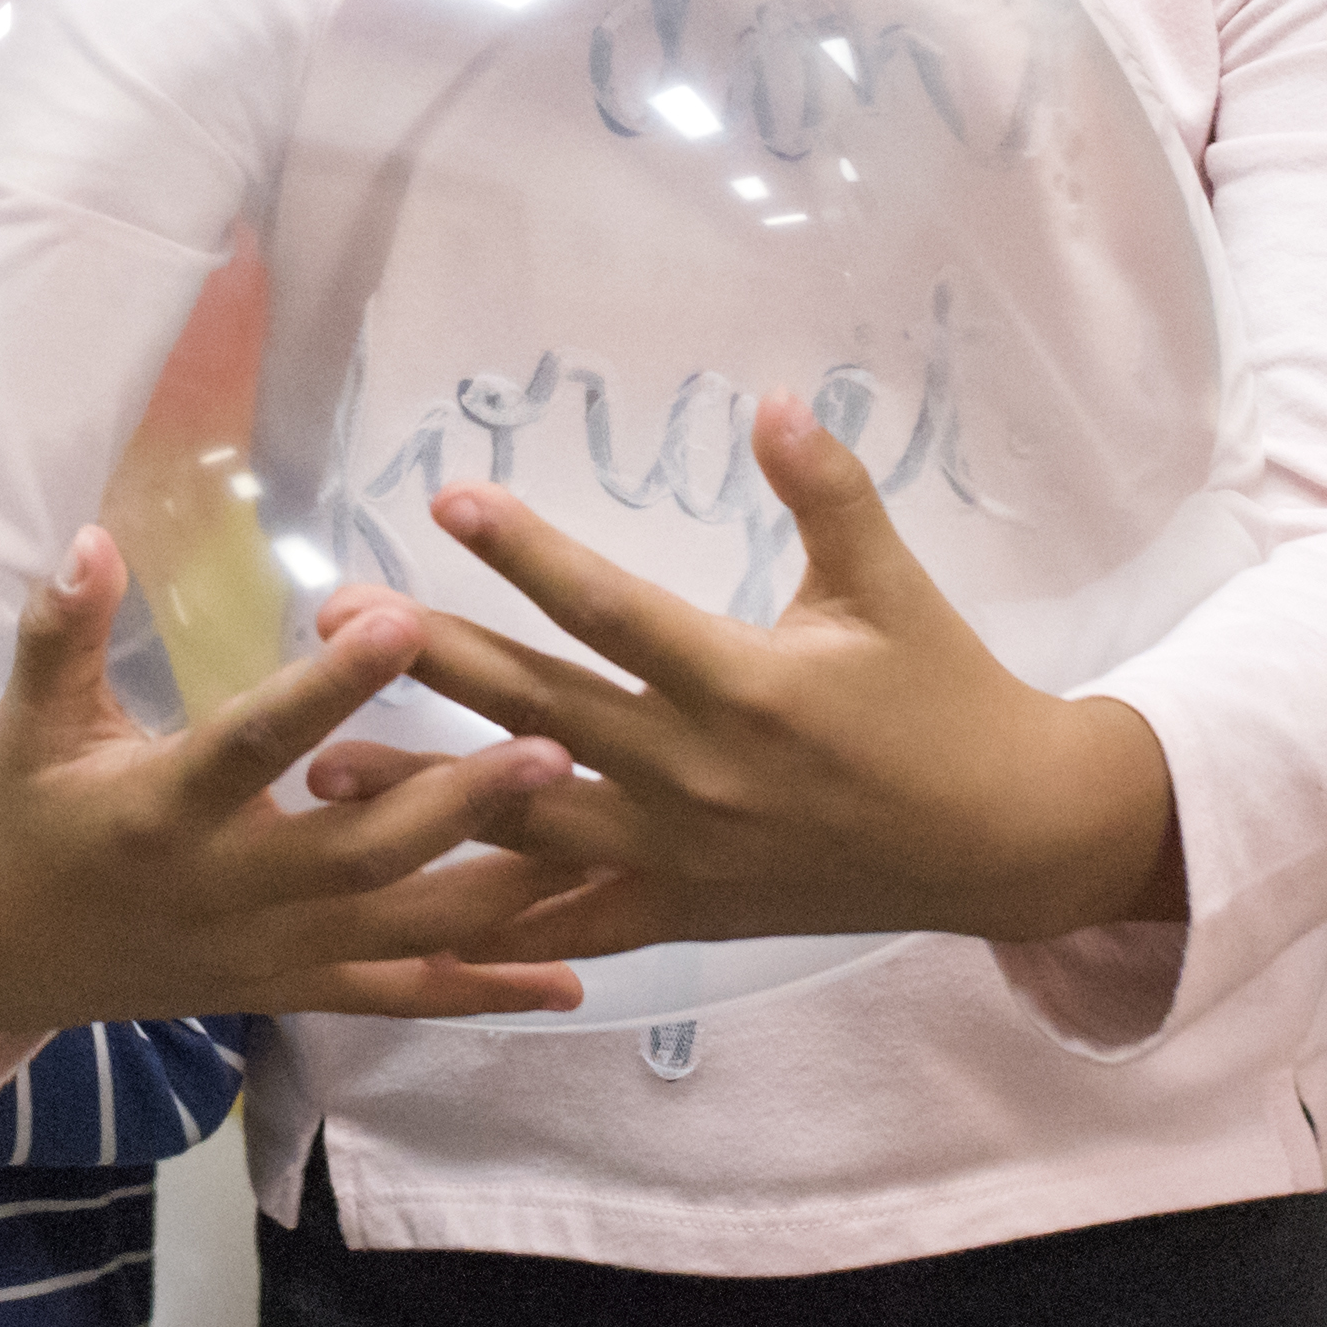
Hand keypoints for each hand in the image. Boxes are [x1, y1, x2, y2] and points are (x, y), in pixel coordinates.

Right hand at [0, 532, 635, 1033]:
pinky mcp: (288, 989)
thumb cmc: (15, 812)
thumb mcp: (27, 719)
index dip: (325, 690)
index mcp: (158, 814)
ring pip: (399, 931)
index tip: (400, 624)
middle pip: (358, 853)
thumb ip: (60, 630)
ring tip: (595, 838)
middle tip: (553, 744)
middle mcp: (224, 894)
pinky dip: (483, 988)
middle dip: (460, 804)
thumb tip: (93, 535)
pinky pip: (397, 994)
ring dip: (501, 892)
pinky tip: (572, 976)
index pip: (251, 745)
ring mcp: (265, 954)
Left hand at [381, 398, 1185, 950]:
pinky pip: (573, 922)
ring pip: (528, 823)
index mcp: (745, 684)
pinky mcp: (684, 910)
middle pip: (540, 709)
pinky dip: (493, 926)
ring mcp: (683, 853)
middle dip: (432, 662)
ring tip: (319, 770)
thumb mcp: (892, 587)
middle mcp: (698, 774)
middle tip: (332, 619)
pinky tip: (403, 915)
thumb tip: (777, 400)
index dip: (529, 553)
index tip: (448, 499)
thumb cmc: (945, 697)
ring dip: (423, 798)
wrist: (1007, 841)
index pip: (613, 609)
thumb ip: (831, 493)